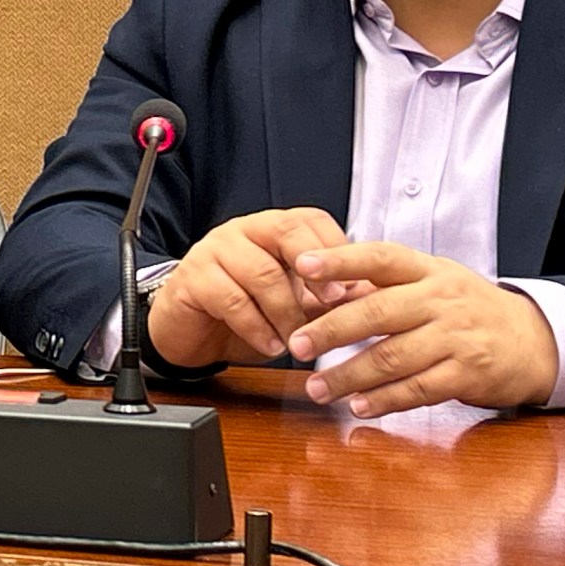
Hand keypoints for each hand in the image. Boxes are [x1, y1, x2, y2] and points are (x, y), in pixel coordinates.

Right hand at [146, 207, 356, 367]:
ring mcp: (214, 250)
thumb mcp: (294, 304)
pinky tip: (270, 345)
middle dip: (315, 269)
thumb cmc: (245, 314)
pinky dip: (257, 327)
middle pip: (284, 231)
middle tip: (334, 303)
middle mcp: (243, 231)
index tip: (353, 283)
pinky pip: (231, 299)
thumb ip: (326, 297)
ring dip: (287, 313)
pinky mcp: (192, 278)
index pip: (310, 220)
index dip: (334, 247)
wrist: (191, 334)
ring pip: (261, 272)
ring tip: (299, 341)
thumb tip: (373, 297)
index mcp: (271, 229)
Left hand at [287, 244, 559, 414]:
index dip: (340, 260)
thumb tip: (320, 290)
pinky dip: (386, 400)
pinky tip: (360, 407)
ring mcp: (457, 337)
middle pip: (379, 311)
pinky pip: (420, 389)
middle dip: (332, 329)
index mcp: (427, 270)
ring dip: (350, 375)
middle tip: (296, 344)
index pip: (380, 258)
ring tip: (317, 389)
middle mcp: (442, 299)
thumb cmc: (465, 309)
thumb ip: (381, 286)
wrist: (533, 340)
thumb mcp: (431, 282)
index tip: (302, 266)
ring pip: (394, 356)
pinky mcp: (468, 373)